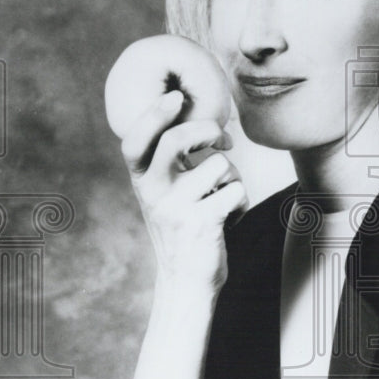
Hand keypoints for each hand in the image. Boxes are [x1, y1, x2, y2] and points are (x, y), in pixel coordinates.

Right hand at [120, 89, 247, 292]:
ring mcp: (177, 209)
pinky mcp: (203, 224)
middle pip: (175, 139)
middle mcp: (153, 192)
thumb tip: (193, 115)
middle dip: (207, 129)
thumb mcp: (163, 194)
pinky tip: (231, 218)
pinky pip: (236, 191)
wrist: (185, 281)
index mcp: (142, 180)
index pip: (135, 141)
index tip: (175, 97)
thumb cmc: (181, 228)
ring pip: (219, 165)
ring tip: (223, 197)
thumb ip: (167, 161)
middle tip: (223, 140)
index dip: (153, 115)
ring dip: (233, 177)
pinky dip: (242, 203)